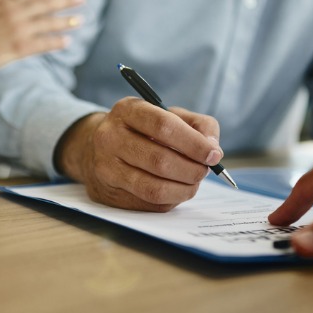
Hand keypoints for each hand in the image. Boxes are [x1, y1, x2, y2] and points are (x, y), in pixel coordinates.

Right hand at [0, 0, 84, 68]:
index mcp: (8, 3)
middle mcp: (15, 14)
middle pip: (46, 5)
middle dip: (65, 0)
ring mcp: (18, 31)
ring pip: (47, 24)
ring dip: (66, 21)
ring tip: (81, 20)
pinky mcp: (20, 47)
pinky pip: (42, 44)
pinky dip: (55, 42)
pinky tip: (68, 41)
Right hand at [55, 97, 223, 210]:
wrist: (99, 149)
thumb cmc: (143, 131)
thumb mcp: (168, 115)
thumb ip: (198, 125)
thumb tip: (213, 148)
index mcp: (127, 110)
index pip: (163, 125)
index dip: (193, 143)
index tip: (213, 154)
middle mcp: (110, 136)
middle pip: (159, 160)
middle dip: (192, 169)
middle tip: (205, 171)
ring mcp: (105, 166)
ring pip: (153, 187)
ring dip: (184, 189)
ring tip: (194, 182)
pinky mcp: (107, 191)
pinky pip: (148, 203)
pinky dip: (171, 199)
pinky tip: (175, 190)